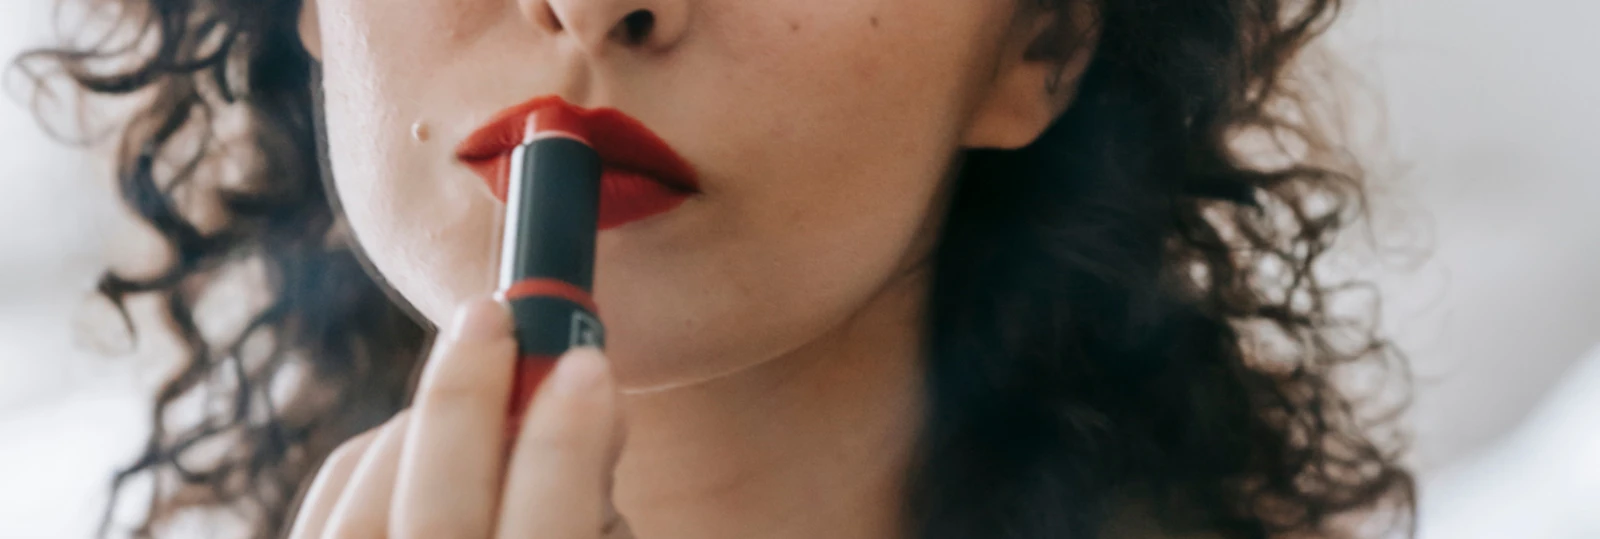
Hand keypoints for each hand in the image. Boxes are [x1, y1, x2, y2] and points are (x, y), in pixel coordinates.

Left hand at [286, 296, 627, 538]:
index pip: (545, 535)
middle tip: (494, 316)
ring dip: (418, 427)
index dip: (565, 446)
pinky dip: (365, 462)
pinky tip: (410, 440)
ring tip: (474, 380)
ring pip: (362, 513)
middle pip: (429, 516)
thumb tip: (591, 399)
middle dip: (464, 402)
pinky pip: (321, 522)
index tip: (589, 365)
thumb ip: (598, 515)